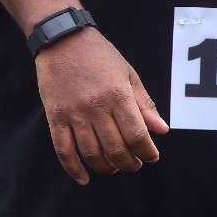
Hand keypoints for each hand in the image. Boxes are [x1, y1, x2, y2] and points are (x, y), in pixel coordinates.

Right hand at [36, 28, 168, 184]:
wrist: (62, 38)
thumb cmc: (98, 54)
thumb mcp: (127, 73)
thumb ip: (144, 103)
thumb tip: (161, 130)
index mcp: (118, 95)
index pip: (137, 135)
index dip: (147, 152)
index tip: (151, 156)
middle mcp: (96, 107)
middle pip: (116, 150)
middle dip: (129, 163)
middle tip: (134, 164)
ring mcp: (73, 113)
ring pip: (92, 154)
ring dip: (106, 167)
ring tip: (113, 166)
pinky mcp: (55, 117)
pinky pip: (63, 150)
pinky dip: (73, 168)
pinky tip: (84, 178)